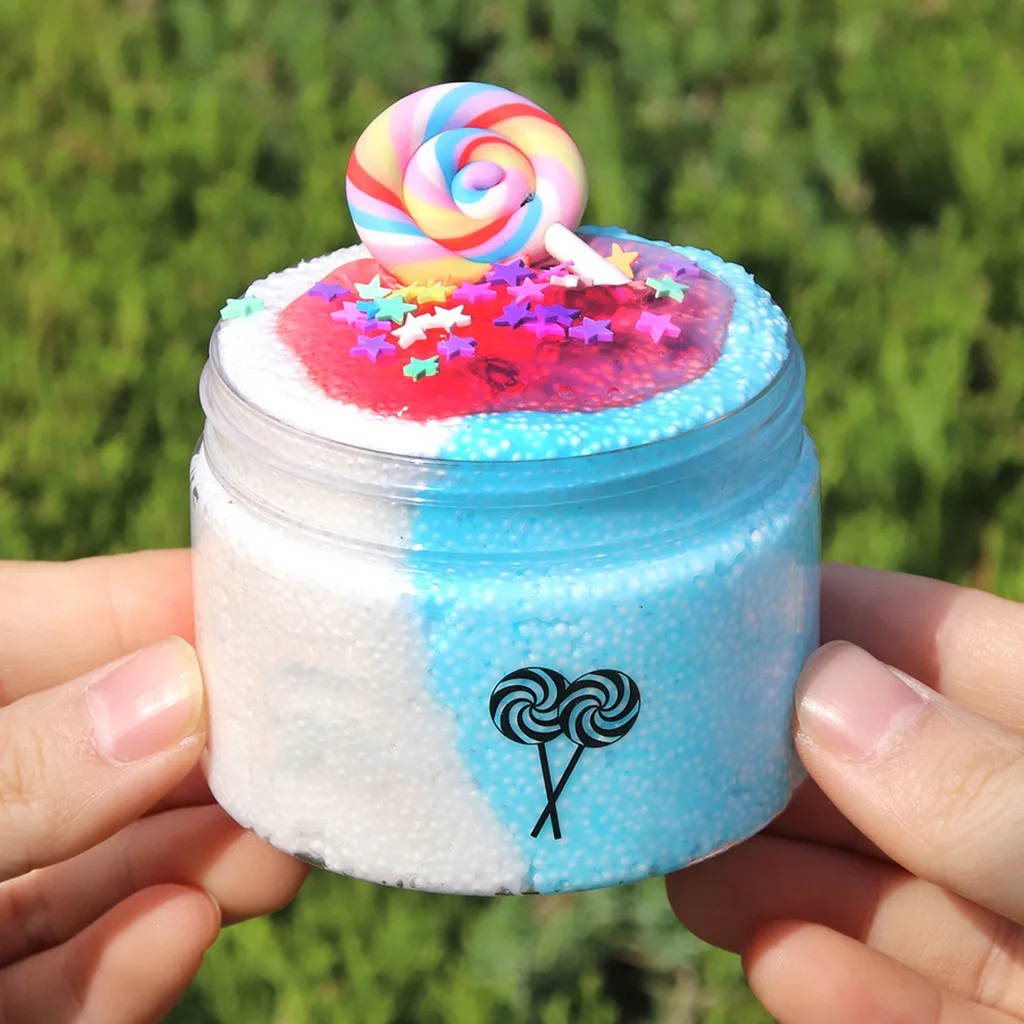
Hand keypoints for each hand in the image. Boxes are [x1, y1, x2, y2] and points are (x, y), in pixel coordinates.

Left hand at [0, 551, 308, 1023]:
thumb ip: (17, 770)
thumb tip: (173, 695)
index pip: (51, 619)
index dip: (166, 604)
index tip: (284, 603)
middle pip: (102, 747)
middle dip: (209, 749)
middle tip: (312, 748)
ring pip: (94, 867)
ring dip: (192, 861)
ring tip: (272, 854)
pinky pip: (51, 984)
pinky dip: (119, 968)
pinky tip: (182, 929)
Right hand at [668, 563, 1023, 1022]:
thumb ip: (991, 793)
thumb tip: (826, 690)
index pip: (946, 646)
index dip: (837, 619)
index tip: (717, 607)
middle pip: (895, 770)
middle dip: (780, 763)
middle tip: (667, 753)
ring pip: (899, 892)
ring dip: (787, 881)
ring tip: (689, 867)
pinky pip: (934, 1008)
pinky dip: (852, 990)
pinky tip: (775, 961)